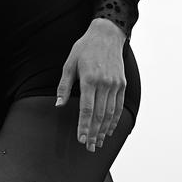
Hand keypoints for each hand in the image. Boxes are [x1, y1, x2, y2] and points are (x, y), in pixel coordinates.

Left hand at [55, 19, 125, 151]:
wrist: (107, 34)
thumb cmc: (85, 48)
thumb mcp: (69, 64)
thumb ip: (64, 86)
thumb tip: (59, 105)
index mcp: (89, 79)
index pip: (86, 109)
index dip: (84, 127)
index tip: (81, 140)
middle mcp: (104, 84)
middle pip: (99, 115)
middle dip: (94, 134)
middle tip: (90, 148)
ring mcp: (115, 85)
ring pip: (110, 113)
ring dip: (104, 130)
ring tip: (99, 143)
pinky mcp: (122, 84)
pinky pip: (119, 106)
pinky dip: (115, 120)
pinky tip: (109, 130)